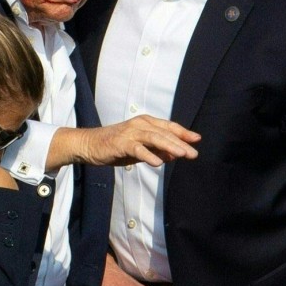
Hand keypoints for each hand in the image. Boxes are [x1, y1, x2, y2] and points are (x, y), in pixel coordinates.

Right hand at [52, 116, 199, 169]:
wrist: (89, 145)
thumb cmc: (114, 146)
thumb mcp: (139, 149)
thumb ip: (156, 150)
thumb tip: (174, 155)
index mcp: (145, 123)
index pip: (168, 127)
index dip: (183, 133)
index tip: (197, 140)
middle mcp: (139, 124)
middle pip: (164, 133)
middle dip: (181, 143)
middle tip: (194, 154)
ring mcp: (130, 133)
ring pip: (154, 138)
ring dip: (169, 146)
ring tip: (182, 155)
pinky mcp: (120, 143)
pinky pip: (137, 149)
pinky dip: (148, 155)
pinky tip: (158, 163)